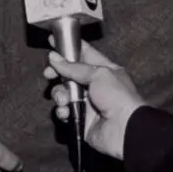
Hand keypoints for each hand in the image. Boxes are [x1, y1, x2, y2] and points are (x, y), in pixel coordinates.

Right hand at [41, 42, 141, 159]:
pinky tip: (66, 112)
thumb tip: (53, 58)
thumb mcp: (98, 74)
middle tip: (48, 74)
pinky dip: (62, 111)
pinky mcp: (80, 118)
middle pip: (69, 74)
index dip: (69, 47)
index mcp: (105, 70)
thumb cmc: (116, 96)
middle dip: (57, 73)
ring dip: (59, 95)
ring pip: (63, 93)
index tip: (52, 42)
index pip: (84, 54)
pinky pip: (64, 110)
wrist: (124, 129)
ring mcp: (87, 102)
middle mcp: (94, 85)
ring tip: (64, 99)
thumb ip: (74, 67)